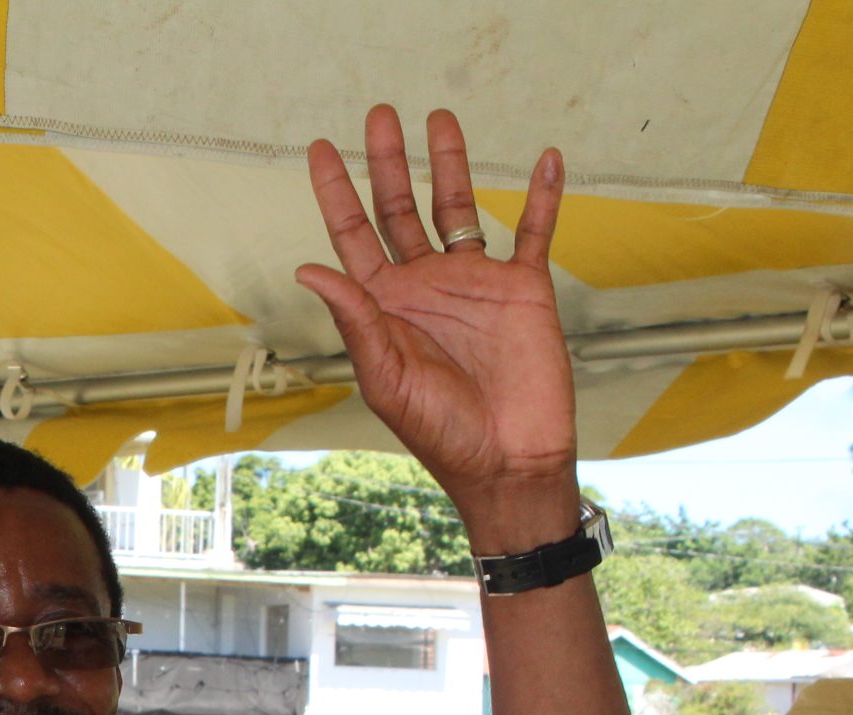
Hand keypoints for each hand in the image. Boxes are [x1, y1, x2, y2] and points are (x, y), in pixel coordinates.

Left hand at [297, 106, 580, 554]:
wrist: (506, 460)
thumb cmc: (439, 431)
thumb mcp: (385, 378)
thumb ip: (355, 320)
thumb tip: (309, 269)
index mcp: (382, 306)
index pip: (352, 236)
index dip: (336, 192)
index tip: (321, 148)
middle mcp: (424, 286)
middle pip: (401, 208)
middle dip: (389, 162)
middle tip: (379, 115)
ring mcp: (473, 284)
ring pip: (458, 206)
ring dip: (451, 163)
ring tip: (440, 117)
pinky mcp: (523, 290)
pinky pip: (533, 231)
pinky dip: (541, 196)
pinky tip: (544, 159)